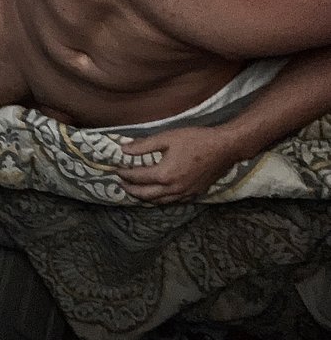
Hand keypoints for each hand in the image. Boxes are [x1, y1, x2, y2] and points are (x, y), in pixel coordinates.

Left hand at [116, 125, 241, 204]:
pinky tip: (158, 194)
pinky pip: (172, 202)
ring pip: (158, 201)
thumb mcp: (167, 137)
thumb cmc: (196, 140)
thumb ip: (144, 145)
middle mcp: (172, 189)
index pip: (137, 177)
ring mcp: (184, 194)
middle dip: (131, 189)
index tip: (117, 169)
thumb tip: (124, 149)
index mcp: (164, 174)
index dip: (125, 173)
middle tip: (121, 183)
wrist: (224, 148)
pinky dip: (160, 199)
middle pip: (145, 194)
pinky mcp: (193, 194)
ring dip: (144, 197)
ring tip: (136, 190)